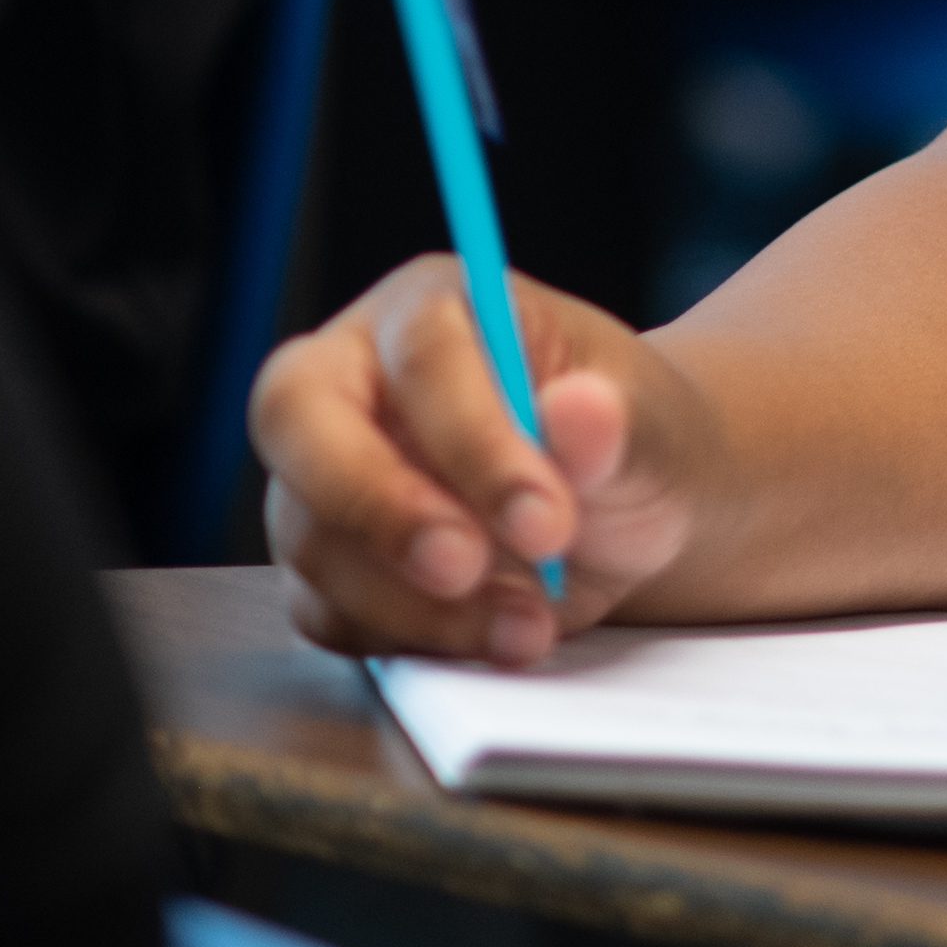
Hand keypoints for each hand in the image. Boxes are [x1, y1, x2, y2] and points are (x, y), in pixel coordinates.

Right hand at [256, 255, 701, 662]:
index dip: (473, 440)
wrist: (623, 512)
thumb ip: (616, 423)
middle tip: (468, 569)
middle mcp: (354, 378)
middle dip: (384, 507)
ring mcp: (321, 474)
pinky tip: (491, 636)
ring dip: (417, 599)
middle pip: (298, 418)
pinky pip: (327, 610)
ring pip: (314, 536)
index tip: (545, 520)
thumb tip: (582, 409)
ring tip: (528, 624)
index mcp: (433, 309)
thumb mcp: (648, 425)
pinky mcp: (323, 562)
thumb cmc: (625, 441)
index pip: (421, 354)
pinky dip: (409, 637)